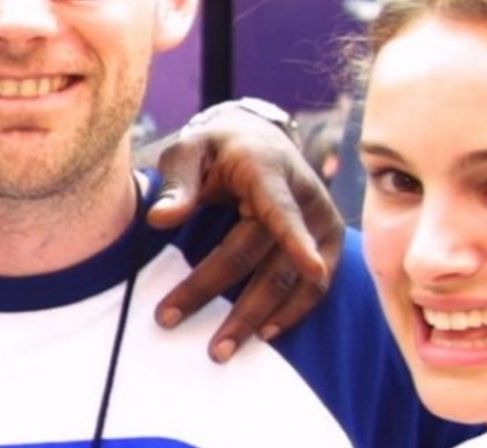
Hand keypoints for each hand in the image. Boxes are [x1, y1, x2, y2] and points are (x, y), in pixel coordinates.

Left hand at [146, 101, 344, 362]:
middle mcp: (305, 196)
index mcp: (269, 169)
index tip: (312, 268)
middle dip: (222, 293)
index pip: (281, 209)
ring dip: (257, 316)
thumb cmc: (216, 147)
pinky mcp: (328, 242)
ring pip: (295, 280)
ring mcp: (322, 222)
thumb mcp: (189, 150)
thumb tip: (158, 220)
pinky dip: (290, 313)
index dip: (297, 239)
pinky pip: (315, 288)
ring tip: (220, 348)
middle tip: (171, 320)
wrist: (258, 137)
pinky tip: (262, 333)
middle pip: (265, 256)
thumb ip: (177, 183)